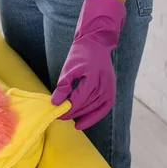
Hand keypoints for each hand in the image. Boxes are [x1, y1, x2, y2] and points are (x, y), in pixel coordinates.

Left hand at [51, 0, 125, 129]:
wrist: (96, 44)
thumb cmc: (80, 54)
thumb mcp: (68, 68)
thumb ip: (63, 86)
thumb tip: (55, 102)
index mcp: (93, 77)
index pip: (79, 99)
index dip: (67, 108)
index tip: (56, 112)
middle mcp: (104, 84)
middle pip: (87, 105)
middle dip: (72, 113)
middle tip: (59, 116)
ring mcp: (110, 88)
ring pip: (95, 108)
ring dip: (82, 116)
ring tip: (69, 119)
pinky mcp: (112, 91)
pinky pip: (104, 108)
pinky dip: (94, 117)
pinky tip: (82, 123)